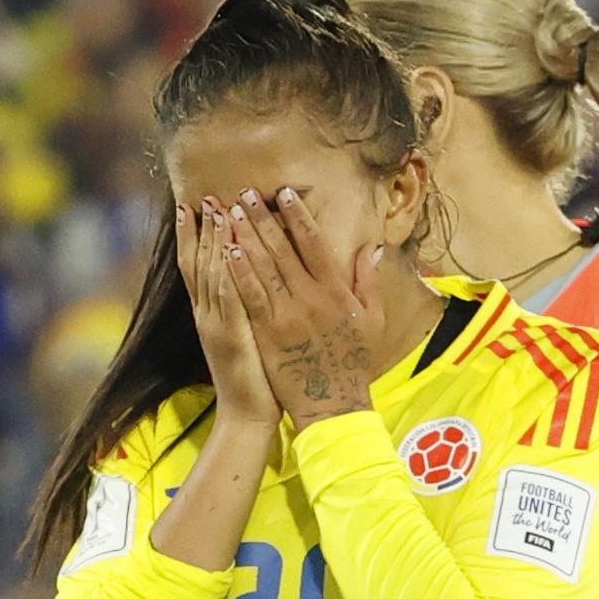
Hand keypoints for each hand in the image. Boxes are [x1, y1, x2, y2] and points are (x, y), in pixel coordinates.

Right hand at [176, 197, 279, 425]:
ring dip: (214, 240)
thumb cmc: (255, 379)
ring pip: (213, 274)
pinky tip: (229, 250)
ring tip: (217, 209)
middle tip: (203, 194)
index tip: (193, 203)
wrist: (247, 417)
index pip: (197, 265)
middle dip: (202, 228)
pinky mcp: (233, 338)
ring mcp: (216, 326)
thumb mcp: (245, 336)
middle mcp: (207, 315)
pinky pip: (230, 299)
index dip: (193, 234)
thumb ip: (242, 306)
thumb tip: (248, 278)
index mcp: (210, 314)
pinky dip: (227, 273)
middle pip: (200, 263)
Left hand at [225, 186, 384, 427]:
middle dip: (262, 218)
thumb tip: (372, 247)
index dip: (298, 215)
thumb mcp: (371, 320)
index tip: (283, 193)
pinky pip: (250, 296)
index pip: (314, 243)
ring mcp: (286, 315)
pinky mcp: (267, 333)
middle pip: (282, 249)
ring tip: (229, 212)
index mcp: (336, 291)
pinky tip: (226, 251)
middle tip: (244, 193)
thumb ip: (369, 282)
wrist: (333, 405)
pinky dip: (238, 272)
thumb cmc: (353, 363)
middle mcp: (310, 298)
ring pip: (261, 267)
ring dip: (244, 236)